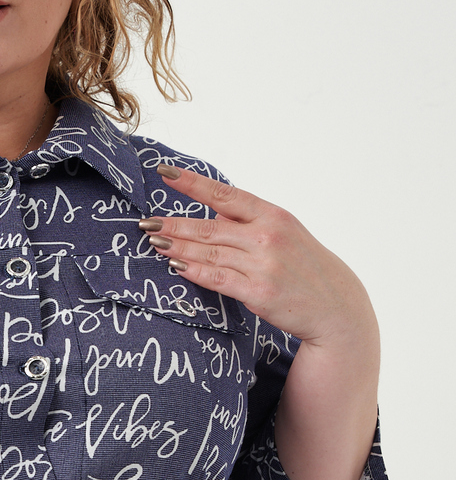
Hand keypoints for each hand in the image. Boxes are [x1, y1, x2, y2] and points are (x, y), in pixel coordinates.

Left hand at [142, 163, 379, 479]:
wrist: (336, 308)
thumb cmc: (304, 268)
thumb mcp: (284, 235)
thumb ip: (249, 224)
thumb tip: (209, 216)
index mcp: (274, 215)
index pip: (225, 194)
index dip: (192, 183)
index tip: (163, 172)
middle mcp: (268, 236)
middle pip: (209, 227)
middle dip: (173, 223)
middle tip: (144, 221)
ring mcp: (264, 265)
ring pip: (209, 252)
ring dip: (176, 246)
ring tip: (151, 241)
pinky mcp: (259, 292)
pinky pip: (217, 278)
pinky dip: (193, 270)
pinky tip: (174, 264)